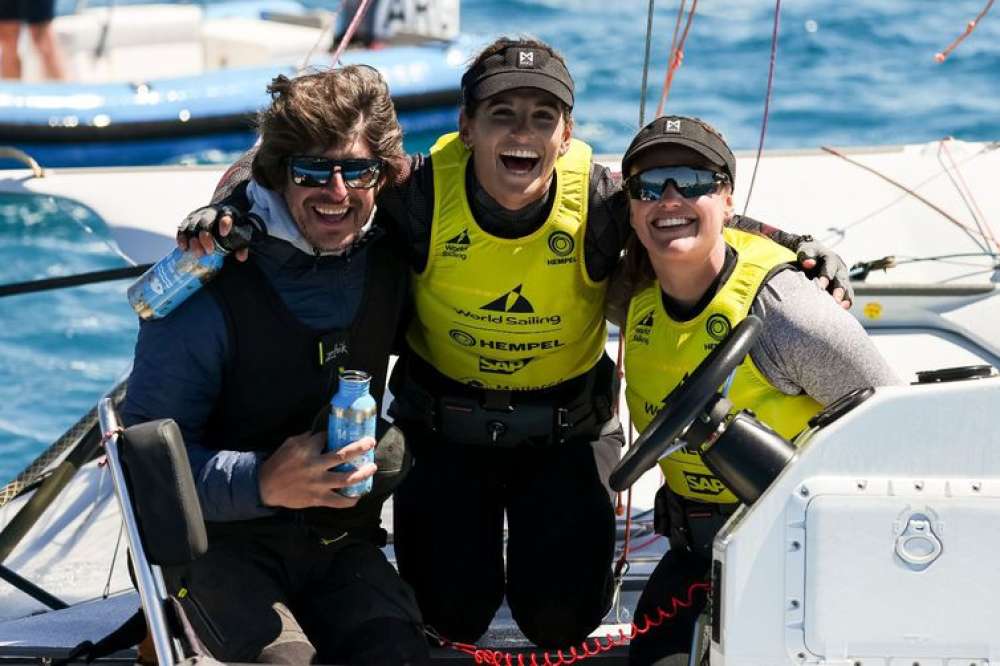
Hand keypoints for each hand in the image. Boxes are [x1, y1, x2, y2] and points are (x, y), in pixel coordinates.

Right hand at [176, 205, 248, 261]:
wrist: (221, 212)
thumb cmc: (232, 226)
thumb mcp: (241, 233)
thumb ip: (242, 245)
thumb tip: (241, 257)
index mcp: (227, 212)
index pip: (226, 215)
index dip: (225, 223)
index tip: (224, 233)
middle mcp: (211, 212)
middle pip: (205, 221)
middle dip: (205, 236)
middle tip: (209, 251)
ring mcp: (198, 215)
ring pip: (192, 225)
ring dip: (193, 240)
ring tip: (198, 253)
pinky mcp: (188, 219)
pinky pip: (182, 228)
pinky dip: (182, 238)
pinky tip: (184, 248)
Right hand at [258, 432, 376, 509]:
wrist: (266, 487)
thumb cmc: (279, 463)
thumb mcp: (290, 443)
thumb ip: (308, 439)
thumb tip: (325, 434)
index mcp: (307, 450)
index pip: (327, 438)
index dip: (336, 435)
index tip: (343, 434)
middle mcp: (315, 466)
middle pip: (343, 455)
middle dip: (360, 448)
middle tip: (371, 442)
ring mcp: (317, 484)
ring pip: (345, 479)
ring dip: (362, 474)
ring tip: (372, 467)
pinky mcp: (317, 499)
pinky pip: (337, 501)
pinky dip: (349, 500)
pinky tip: (358, 496)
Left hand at [796, 237, 853, 308]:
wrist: (814, 255)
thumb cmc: (807, 255)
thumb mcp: (806, 252)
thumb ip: (806, 256)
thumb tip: (808, 264)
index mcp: (830, 258)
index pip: (829, 267)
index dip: (826, 276)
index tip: (821, 286)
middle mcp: (839, 268)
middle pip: (840, 279)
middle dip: (838, 290)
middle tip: (835, 300)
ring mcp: (842, 278)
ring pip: (846, 288)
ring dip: (845, 298)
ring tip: (842, 307)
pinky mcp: (843, 286)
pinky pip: (848, 294)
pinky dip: (847, 301)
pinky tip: (843, 309)